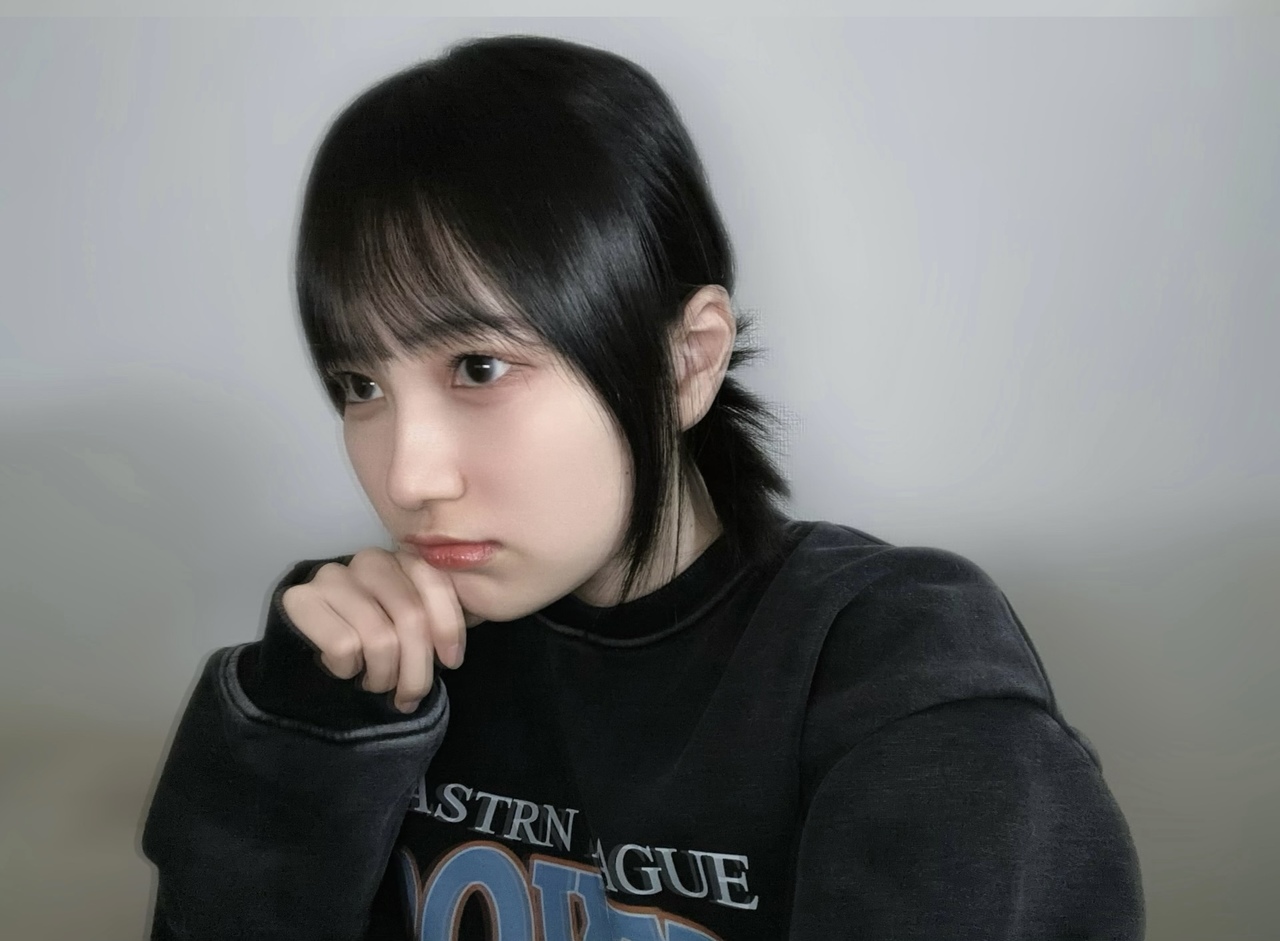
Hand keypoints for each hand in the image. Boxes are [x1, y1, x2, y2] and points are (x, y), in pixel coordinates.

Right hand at [280, 547, 482, 712]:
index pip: (436, 585)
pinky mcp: (301, 599)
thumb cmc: (370, 636)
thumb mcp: (409, 626)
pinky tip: (345, 668)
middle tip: (408, 696)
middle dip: (417, 670)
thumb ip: (435, 622)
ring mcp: (333, 575)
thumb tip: (454, 650)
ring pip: (379, 638)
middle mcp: (369, 560)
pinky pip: (344, 646)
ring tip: (375, 682)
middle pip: (410, 617)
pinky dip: (348, 669)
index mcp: (402, 559)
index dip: (449, 628)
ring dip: (382, 676)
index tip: (451, 663)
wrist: (304, 646)